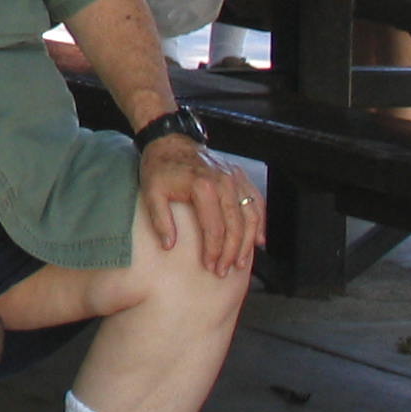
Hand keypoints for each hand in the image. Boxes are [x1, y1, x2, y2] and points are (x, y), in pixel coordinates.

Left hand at [139, 134, 260, 277]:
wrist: (170, 141)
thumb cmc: (160, 167)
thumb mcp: (151, 192)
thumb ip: (160, 220)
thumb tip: (168, 245)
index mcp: (202, 187)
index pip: (215, 228)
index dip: (214, 250)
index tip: (211, 266)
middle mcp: (224, 182)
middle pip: (236, 225)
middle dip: (231, 252)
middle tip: (225, 270)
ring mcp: (234, 178)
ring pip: (250, 215)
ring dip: (248, 242)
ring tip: (241, 262)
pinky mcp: (239, 176)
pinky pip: (256, 201)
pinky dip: (259, 222)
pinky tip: (257, 240)